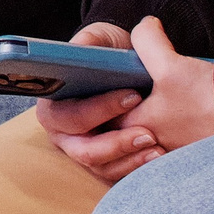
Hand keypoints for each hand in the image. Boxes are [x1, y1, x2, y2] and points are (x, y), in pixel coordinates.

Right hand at [39, 18, 213, 182]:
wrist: (124, 70)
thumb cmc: (107, 54)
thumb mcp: (100, 39)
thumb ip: (89, 42)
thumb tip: (78, 50)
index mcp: (53, 104)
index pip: (68, 115)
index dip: (98, 109)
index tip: (132, 97)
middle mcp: (63, 133)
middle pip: (83, 149)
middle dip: (116, 143)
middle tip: (148, 133)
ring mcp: (84, 150)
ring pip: (103, 167)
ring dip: (131, 160)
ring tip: (158, 147)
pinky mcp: (106, 163)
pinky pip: (119, 175)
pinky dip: (138, 169)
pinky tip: (161, 156)